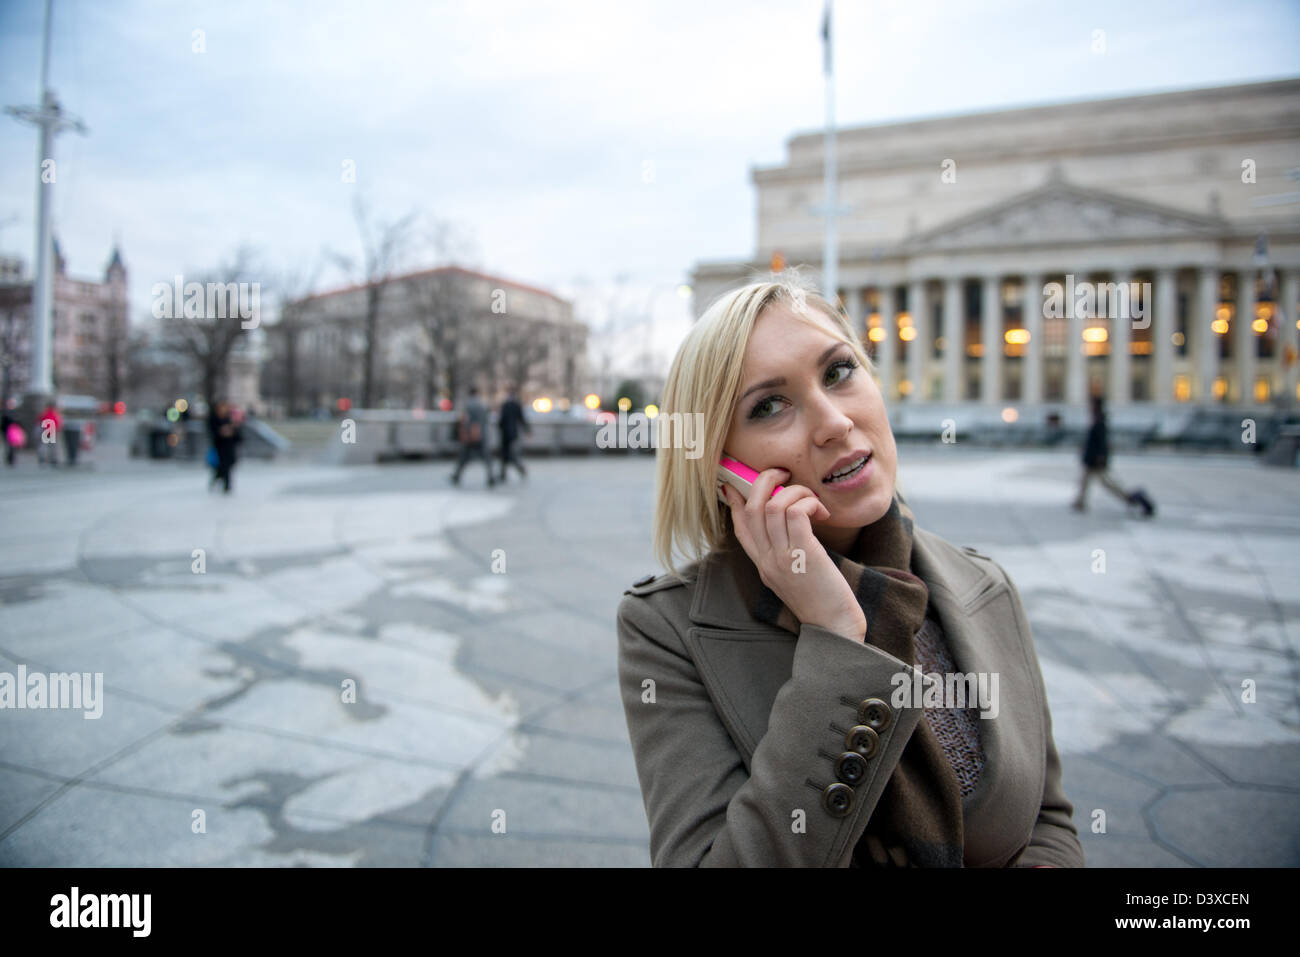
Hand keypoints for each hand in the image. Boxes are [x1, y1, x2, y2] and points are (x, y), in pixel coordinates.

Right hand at [722, 468, 865, 641]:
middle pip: (751, 508)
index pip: (739, 525)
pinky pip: (796, 512)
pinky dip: (808, 502)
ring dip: (794, 491)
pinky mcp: (803, 554)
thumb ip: (784, 552)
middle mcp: (766, 559)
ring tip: (811, 497)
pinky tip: (821, 511)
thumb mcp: (792, 575)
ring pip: (773, 505)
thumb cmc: (822, 600)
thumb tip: (789, 523)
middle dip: (764, 480)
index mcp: (762, 564)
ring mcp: (782, 557)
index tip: (738, 482)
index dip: (736, 499)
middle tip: (784, 473)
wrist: (835, 627)